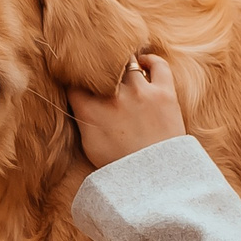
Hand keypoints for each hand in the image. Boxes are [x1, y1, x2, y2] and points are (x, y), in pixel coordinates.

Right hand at [69, 52, 186, 167]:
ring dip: (122, 63)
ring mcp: (141, 92)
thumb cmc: (120, 166)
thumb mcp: (89, 145)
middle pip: (100, 65)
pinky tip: (144, 63)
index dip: (75, 76)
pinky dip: (151, 60)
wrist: (156, 179)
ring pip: (127, 61)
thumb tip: (78, 97)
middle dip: (97, 64)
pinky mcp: (164, 93)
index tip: (78, 75)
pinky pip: (158, 64)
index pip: (75, 81)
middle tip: (98, 66)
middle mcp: (114, 96)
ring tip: (121, 67)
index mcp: (91, 110)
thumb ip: (82, 118)